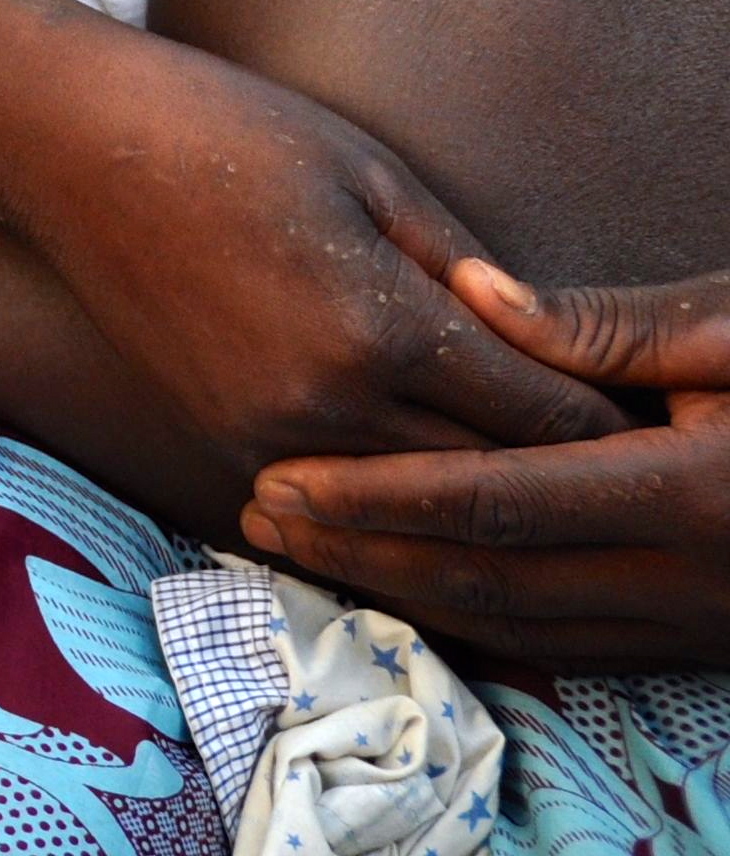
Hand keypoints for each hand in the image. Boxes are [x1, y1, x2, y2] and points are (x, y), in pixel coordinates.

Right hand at [0, 34, 626, 486]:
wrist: (63, 145)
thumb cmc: (223, 130)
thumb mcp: (372, 174)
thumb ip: (466, 272)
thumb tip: (548, 342)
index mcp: (380, 330)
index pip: (542, 417)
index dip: (607, 421)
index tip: (649, 415)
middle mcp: (325, 406)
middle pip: (488, 481)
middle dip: (555, 469)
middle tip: (612, 457)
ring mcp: (265, 435)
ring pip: (413, 508)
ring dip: (472, 497)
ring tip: (529, 478)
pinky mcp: (221, 440)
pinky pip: (337, 498)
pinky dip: (391, 495)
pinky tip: (427, 479)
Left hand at [237, 260, 729, 668]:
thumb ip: (602, 325)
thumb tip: (472, 292)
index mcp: (692, 491)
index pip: (496, 505)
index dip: (378, 496)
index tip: (281, 477)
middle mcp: (694, 579)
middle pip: (488, 579)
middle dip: (362, 551)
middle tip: (255, 515)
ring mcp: (703, 625)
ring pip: (520, 628)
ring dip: (401, 592)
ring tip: (299, 549)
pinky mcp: (707, 644)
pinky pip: (569, 648)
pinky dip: (476, 624)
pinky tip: (403, 589)